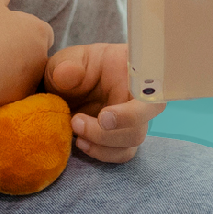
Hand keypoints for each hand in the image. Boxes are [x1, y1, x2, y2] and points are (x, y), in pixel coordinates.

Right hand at [0, 0, 54, 108]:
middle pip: (35, 55)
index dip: (26, 31)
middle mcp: (42, 58)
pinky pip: (10, 93)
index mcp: (40, 32)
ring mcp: (31, 83)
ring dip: (10, 73)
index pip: (42, 32)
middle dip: (20, 54)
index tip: (7, 33)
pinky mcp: (17, 102)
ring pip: (24, 77)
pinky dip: (0, 89)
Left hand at [43, 42, 165, 163]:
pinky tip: (82, 143)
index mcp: (131, 71)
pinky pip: (122, 153)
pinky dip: (102, 153)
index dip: (133, 109)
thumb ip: (66, 65)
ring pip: (132, 142)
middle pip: (141, 122)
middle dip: (108, 132)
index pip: (148, 90)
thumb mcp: (64, 60)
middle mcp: (138, 97)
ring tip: (77, 136)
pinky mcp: (122, 136)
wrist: (66, 85)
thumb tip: (69, 73)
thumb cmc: (72, 67)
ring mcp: (133, 118)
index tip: (104, 118)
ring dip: (103, 146)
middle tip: (76, 122)